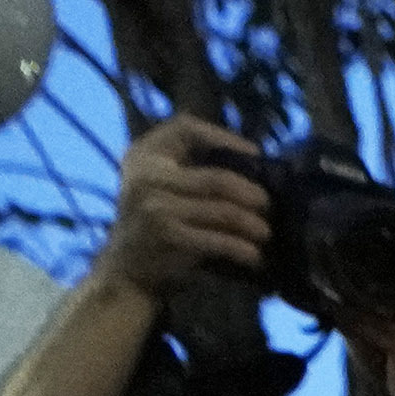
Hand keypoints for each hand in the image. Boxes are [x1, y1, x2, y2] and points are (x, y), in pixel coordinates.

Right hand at [98, 119, 272, 308]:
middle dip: (252, 194)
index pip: (184, 129)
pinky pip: (219, 240)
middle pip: (217, 178)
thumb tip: (250, 165)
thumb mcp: (157, 185)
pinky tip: (254, 256)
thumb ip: (188, 170)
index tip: (254, 153)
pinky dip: (242, 249)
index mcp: (144, 154)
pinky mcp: (169, 236)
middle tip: (269, 205)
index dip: (222, 136)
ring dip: (253, 224)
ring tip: (265, 232)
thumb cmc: (154, 223)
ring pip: (224, 209)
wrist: (125, 266)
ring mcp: (156, 206)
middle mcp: (147, 175)